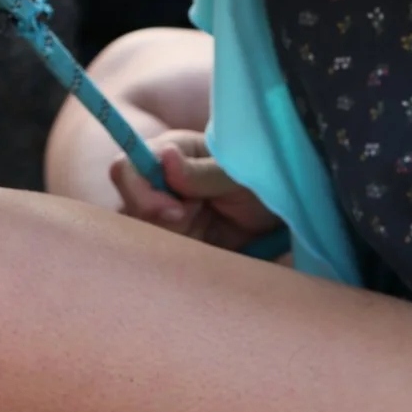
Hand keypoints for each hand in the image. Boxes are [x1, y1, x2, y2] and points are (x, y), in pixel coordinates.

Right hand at [108, 130, 282, 252]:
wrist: (284, 214)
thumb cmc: (265, 178)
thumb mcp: (237, 174)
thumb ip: (201, 172)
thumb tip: (164, 157)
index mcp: (168, 154)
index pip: (126, 168)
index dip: (141, 192)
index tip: (176, 211)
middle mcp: (158, 183)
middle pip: (128, 207)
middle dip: (160, 221)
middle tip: (195, 219)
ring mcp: (164, 214)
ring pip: (142, 235)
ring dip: (174, 238)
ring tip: (208, 230)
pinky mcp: (175, 240)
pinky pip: (161, 255)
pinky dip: (181, 256)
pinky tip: (207, 244)